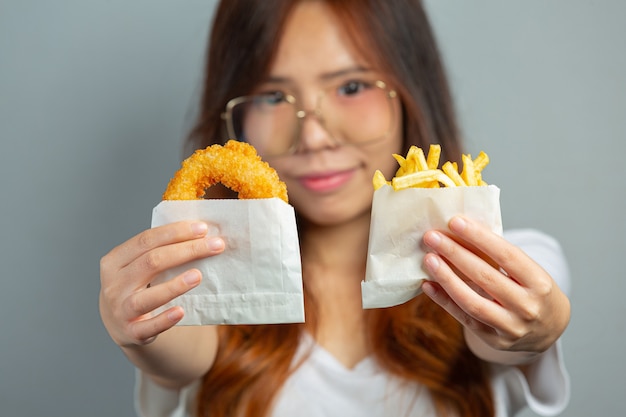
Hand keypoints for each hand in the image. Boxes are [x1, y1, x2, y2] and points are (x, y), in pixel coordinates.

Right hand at [99, 221, 224, 347]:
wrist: (122, 324)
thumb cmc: (140, 285)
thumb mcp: (140, 266)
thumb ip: (161, 250)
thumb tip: (201, 234)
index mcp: (115, 260)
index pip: (146, 240)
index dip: (175, 232)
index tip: (203, 228)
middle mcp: (114, 284)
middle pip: (152, 262)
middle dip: (187, 251)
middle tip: (216, 246)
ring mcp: (120, 310)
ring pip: (148, 296)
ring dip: (175, 285)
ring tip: (199, 276)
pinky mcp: (131, 332)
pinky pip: (149, 327)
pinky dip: (165, 319)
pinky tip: (181, 311)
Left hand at [421, 216, 569, 361]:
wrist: (550, 330)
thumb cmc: (533, 290)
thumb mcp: (530, 272)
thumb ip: (501, 256)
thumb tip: (461, 231)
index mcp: (540, 283)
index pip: (507, 255)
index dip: (479, 237)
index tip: (454, 222)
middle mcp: (528, 307)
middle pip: (485, 276)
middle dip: (455, 254)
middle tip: (432, 237)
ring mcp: (511, 327)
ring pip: (472, 302)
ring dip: (446, 278)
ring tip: (428, 259)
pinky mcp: (494, 341)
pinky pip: (464, 319)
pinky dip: (444, 301)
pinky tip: (428, 284)